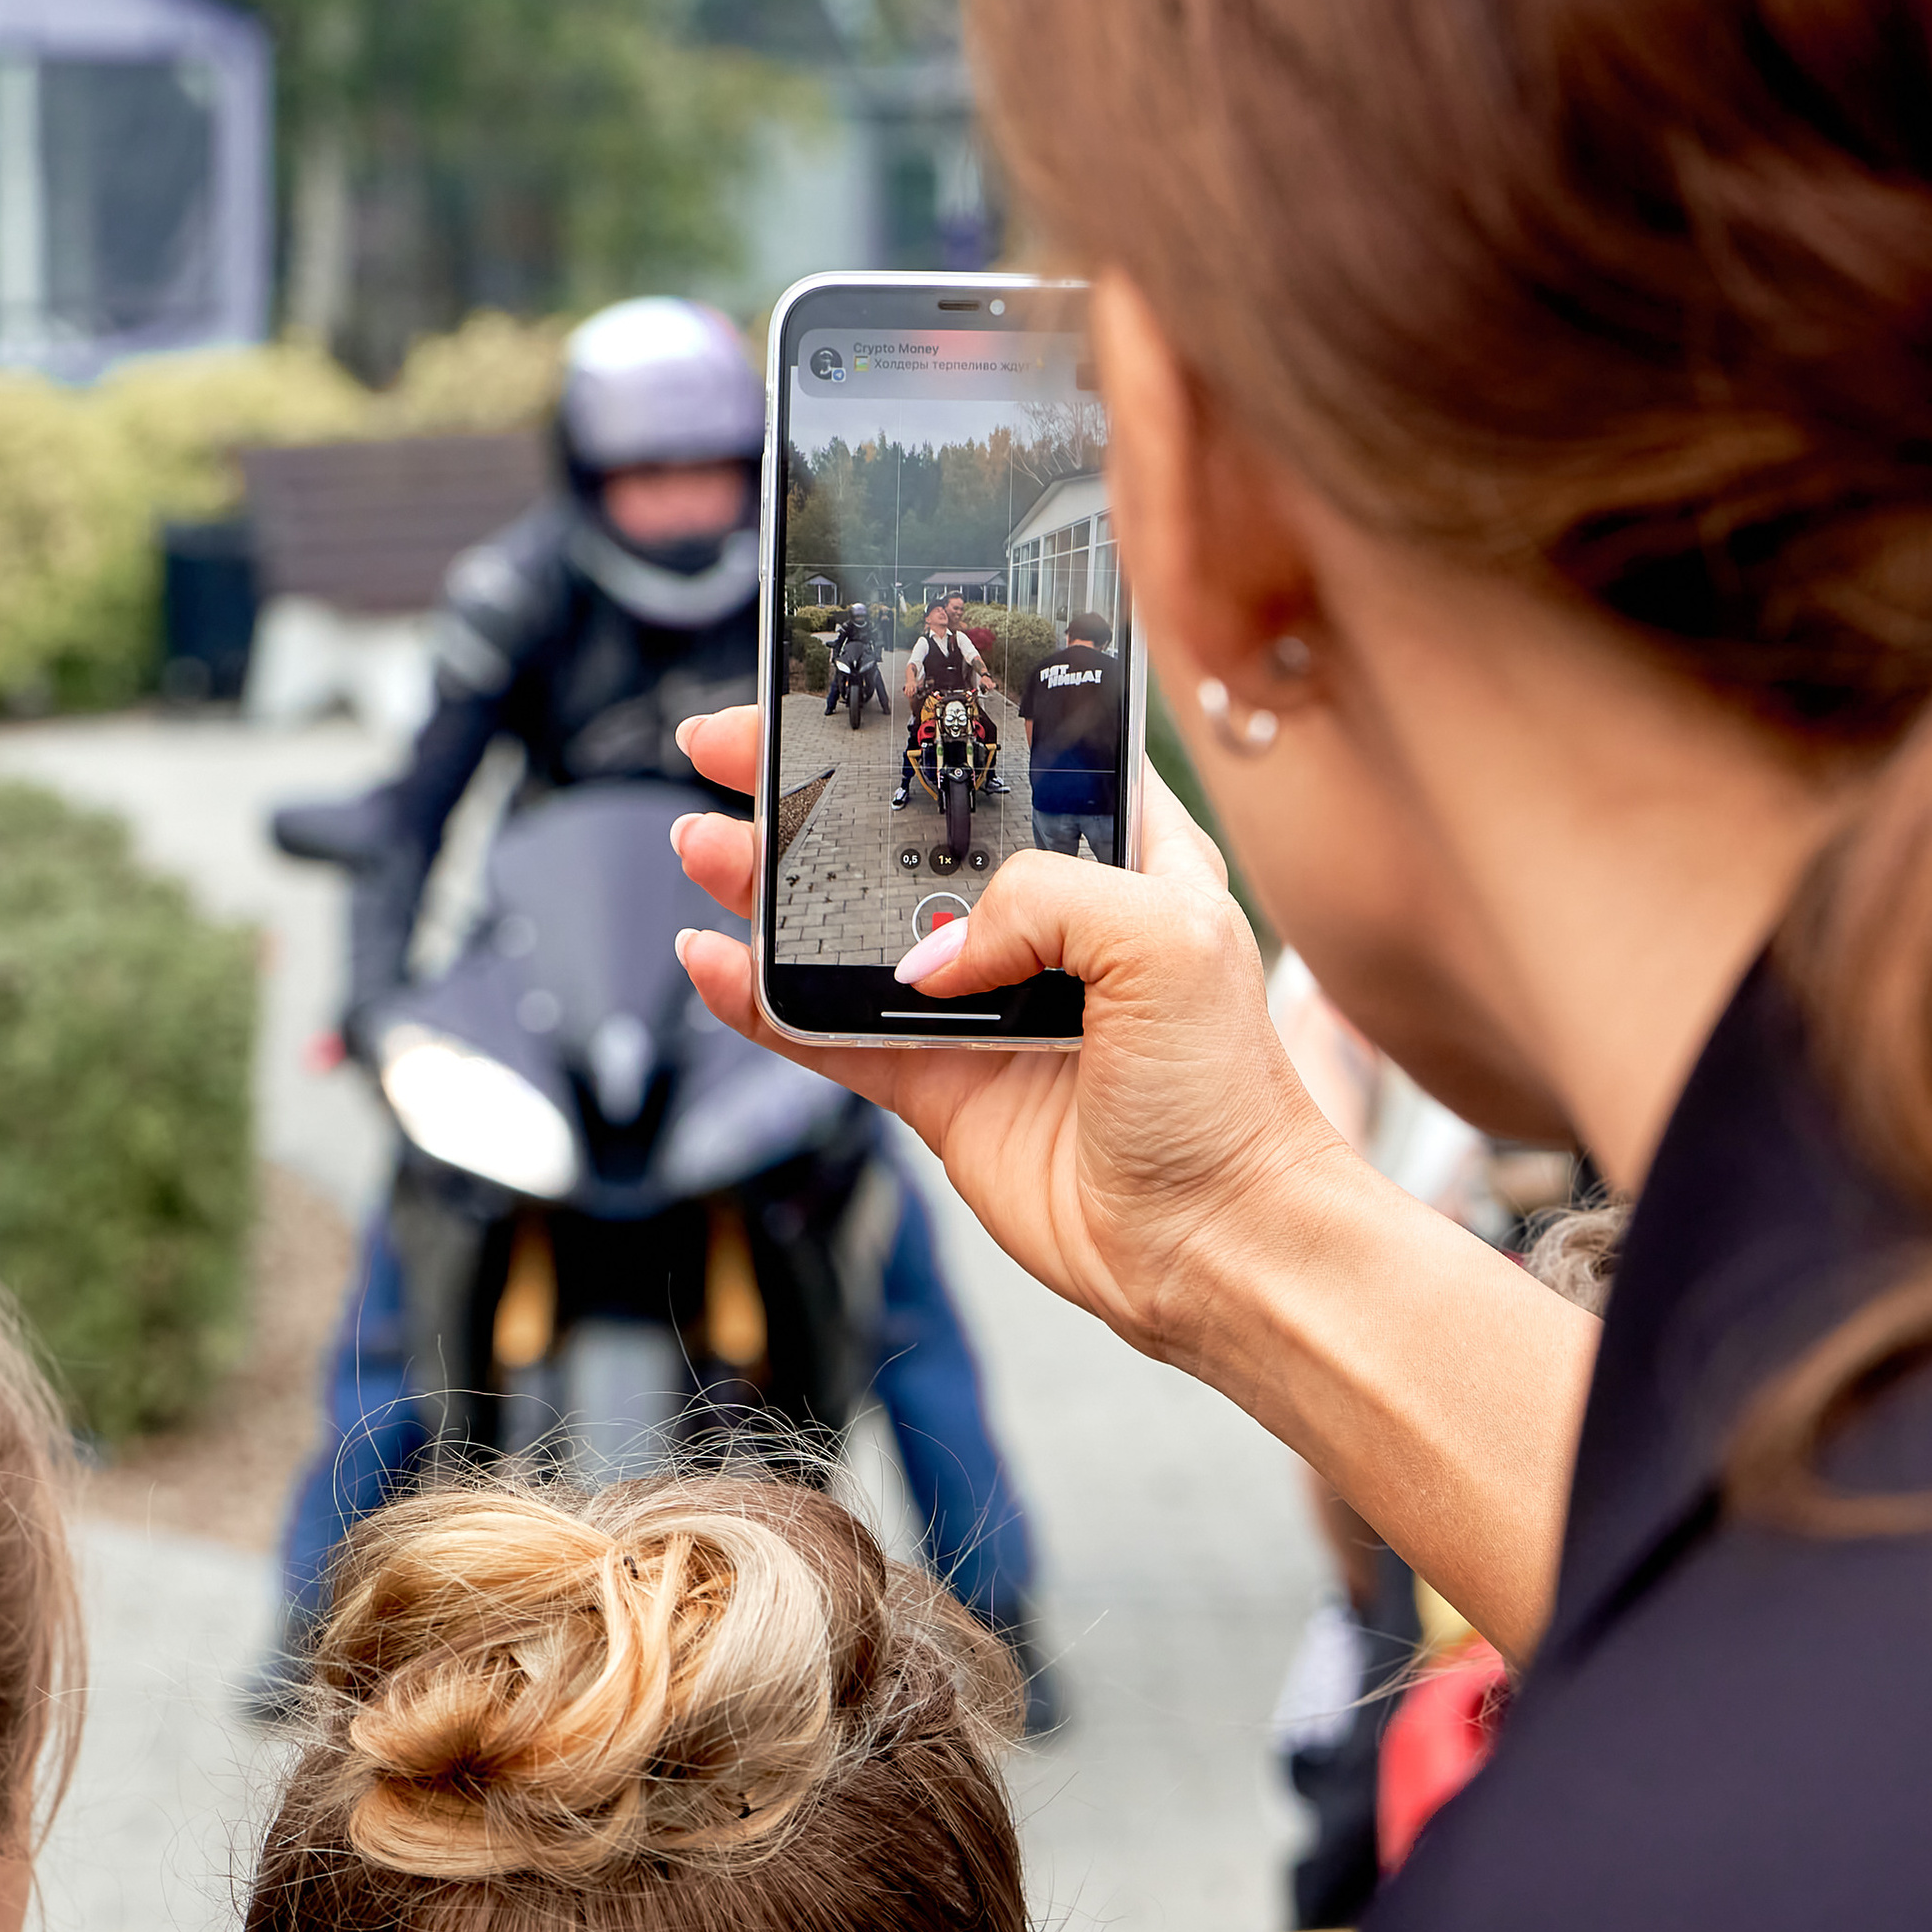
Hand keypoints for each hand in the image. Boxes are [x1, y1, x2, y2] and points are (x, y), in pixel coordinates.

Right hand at [671, 709, 1348, 1374]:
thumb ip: (1040, 896)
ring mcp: (983, 1004)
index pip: (1009, 756)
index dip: (930, 716)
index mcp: (1119, 857)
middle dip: (813, 789)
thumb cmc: (1226, 1095)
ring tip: (705, 846)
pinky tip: (715, 963)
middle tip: (731, 752)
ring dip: (771, 886)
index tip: (850, 687)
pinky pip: (830, 1031)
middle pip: (905, 832)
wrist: (1213, 1243)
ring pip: (850, 926)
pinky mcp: (939, 1083)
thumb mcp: (1167, 936)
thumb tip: (931, 951)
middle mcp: (1045, 922)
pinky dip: (765, 1000)